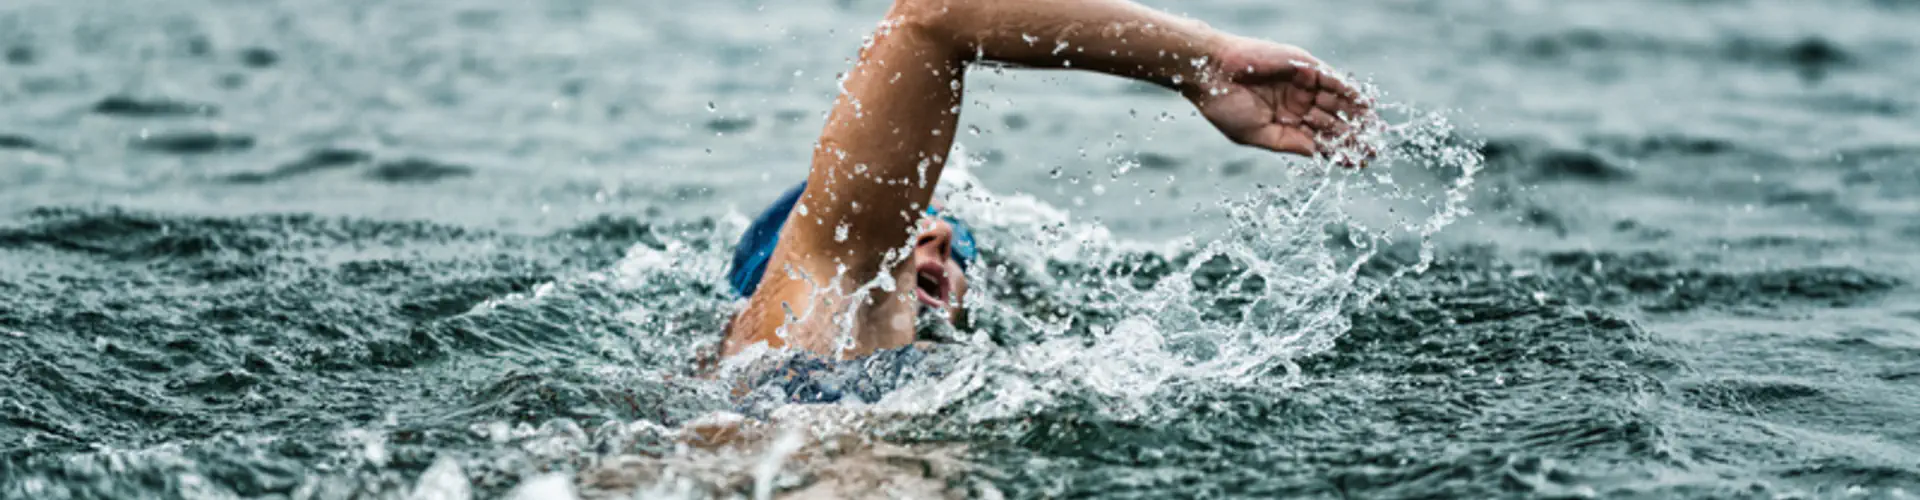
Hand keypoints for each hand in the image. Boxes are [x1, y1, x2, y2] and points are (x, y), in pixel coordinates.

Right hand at [1189, 36, 1376, 167]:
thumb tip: (1317, 155)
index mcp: (1283, 122)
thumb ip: (1289, 143)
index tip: (1357, 163)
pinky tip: (1365, 105)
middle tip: (1374, 148)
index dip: (1338, 151)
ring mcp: (1301, 85)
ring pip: (1336, 102)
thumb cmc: (1225, 106)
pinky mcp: (1304, 66)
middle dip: (1353, 136)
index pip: (1317, 139)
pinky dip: (1349, 91)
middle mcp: (1296, 103)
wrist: (1211, 73)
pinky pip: (1333, 80)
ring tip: (1375, 131)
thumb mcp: (1258, 134)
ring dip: (1356, 116)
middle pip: (1332, 122)